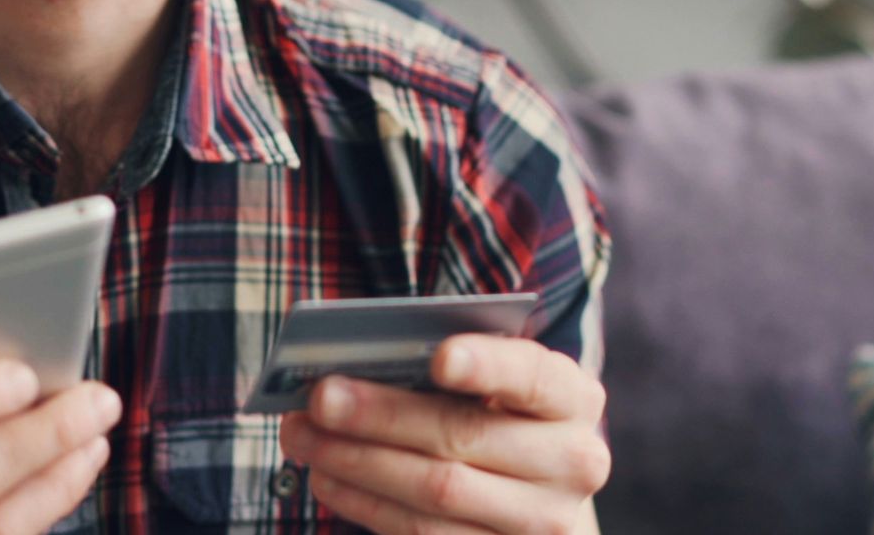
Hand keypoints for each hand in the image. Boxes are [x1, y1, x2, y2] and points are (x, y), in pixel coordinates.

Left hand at [278, 335, 609, 533]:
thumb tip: (353, 369)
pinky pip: (423, 534)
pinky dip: (365, 502)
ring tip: (301, 436)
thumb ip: (443, 364)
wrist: (532, 483)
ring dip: (356, 462)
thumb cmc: (494, 409)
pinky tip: (325, 477)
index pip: (531, 376)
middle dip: (380, 416)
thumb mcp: (489, 377)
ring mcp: (543, 521)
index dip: (486, 366)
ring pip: (436, 492)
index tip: (438, 356)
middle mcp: (572, 462)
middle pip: (463, 437)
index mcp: (572, 398)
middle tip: (318, 397)